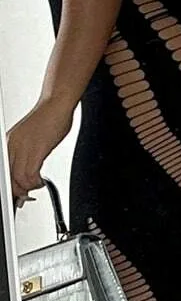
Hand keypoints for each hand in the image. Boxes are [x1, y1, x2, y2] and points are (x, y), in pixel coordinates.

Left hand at [7, 95, 74, 211]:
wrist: (56, 104)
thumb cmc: (47, 118)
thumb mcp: (30, 137)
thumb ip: (26, 153)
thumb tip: (27, 170)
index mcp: (8, 143)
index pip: (4, 170)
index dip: (10, 185)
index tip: (17, 193)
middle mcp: (12, 145)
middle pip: (9, 177)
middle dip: (18, 190)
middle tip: (26, 195)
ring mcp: (23, 147)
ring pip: (19, 178)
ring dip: (29, 187)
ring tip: (36, 185)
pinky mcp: (37, 149)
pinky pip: (31, 173)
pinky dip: (36, 182)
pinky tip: (41, 181)